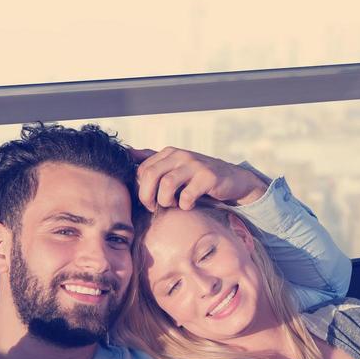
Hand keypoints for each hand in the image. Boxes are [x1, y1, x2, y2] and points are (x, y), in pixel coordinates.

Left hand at [131, 146, 265, 210]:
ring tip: (173, 205)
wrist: (233, 179)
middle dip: (147, 196)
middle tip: (154, 207)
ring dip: (166, 201)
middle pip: (150, 175)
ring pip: (166, 184)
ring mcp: (195, 165)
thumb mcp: (175, 165)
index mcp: (169, 153)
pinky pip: (187, 195)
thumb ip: (152, 159)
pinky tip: (189, 205)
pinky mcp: (208, 177)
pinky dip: (185, 205)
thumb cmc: (199, 176)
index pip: (142, 169)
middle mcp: (180, 155)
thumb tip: (126, 152)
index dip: (140, 188)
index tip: (148, 201)